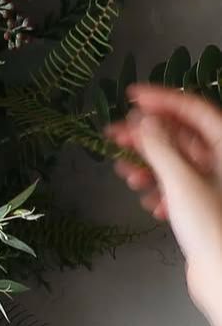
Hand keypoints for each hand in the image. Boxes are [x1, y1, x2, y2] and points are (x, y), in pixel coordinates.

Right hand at [106, 85, 221, 325]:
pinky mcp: (203, 209)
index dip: (162, 99)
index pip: (193, 109)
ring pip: (175, 164)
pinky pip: (176, 188)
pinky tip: (149, 202)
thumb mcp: (181, 180)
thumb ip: (158, 146)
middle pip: (181, 137)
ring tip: (126, 174)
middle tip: (114, 135)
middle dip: (147, 136)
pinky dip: (159, 190)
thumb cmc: (213, 229)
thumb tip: (142, 120)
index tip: (132, 96)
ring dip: (148, 166)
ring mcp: (213, 187)